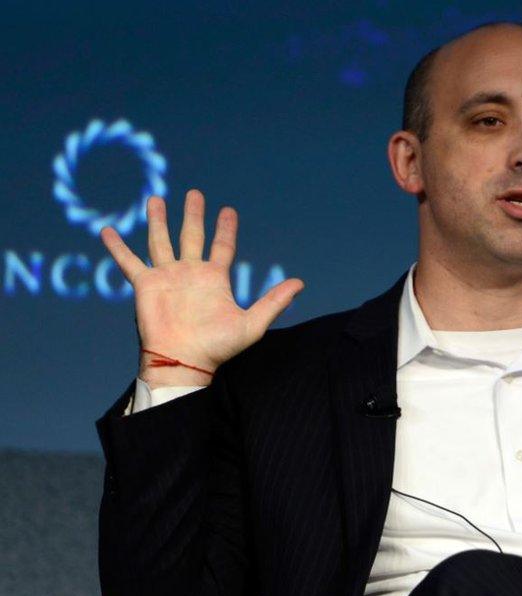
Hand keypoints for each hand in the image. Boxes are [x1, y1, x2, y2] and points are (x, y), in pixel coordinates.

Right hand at [100, 189, 304, 386]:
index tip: (228, 211)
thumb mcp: (252, 324)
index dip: (225, 229)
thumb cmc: (217, 347)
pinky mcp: (145, 285)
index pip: (222, 247)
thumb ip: (274, 301)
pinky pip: (128, 262)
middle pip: (192, 236)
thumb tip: (300, 283)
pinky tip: (107, 231)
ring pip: (161, 241)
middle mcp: (190, 274)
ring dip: (159, 221)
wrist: (184, 361)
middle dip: (194, 215)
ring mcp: (167, 277)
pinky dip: (117, 247)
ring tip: (156, 199)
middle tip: (195, 194)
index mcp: (214, 279)